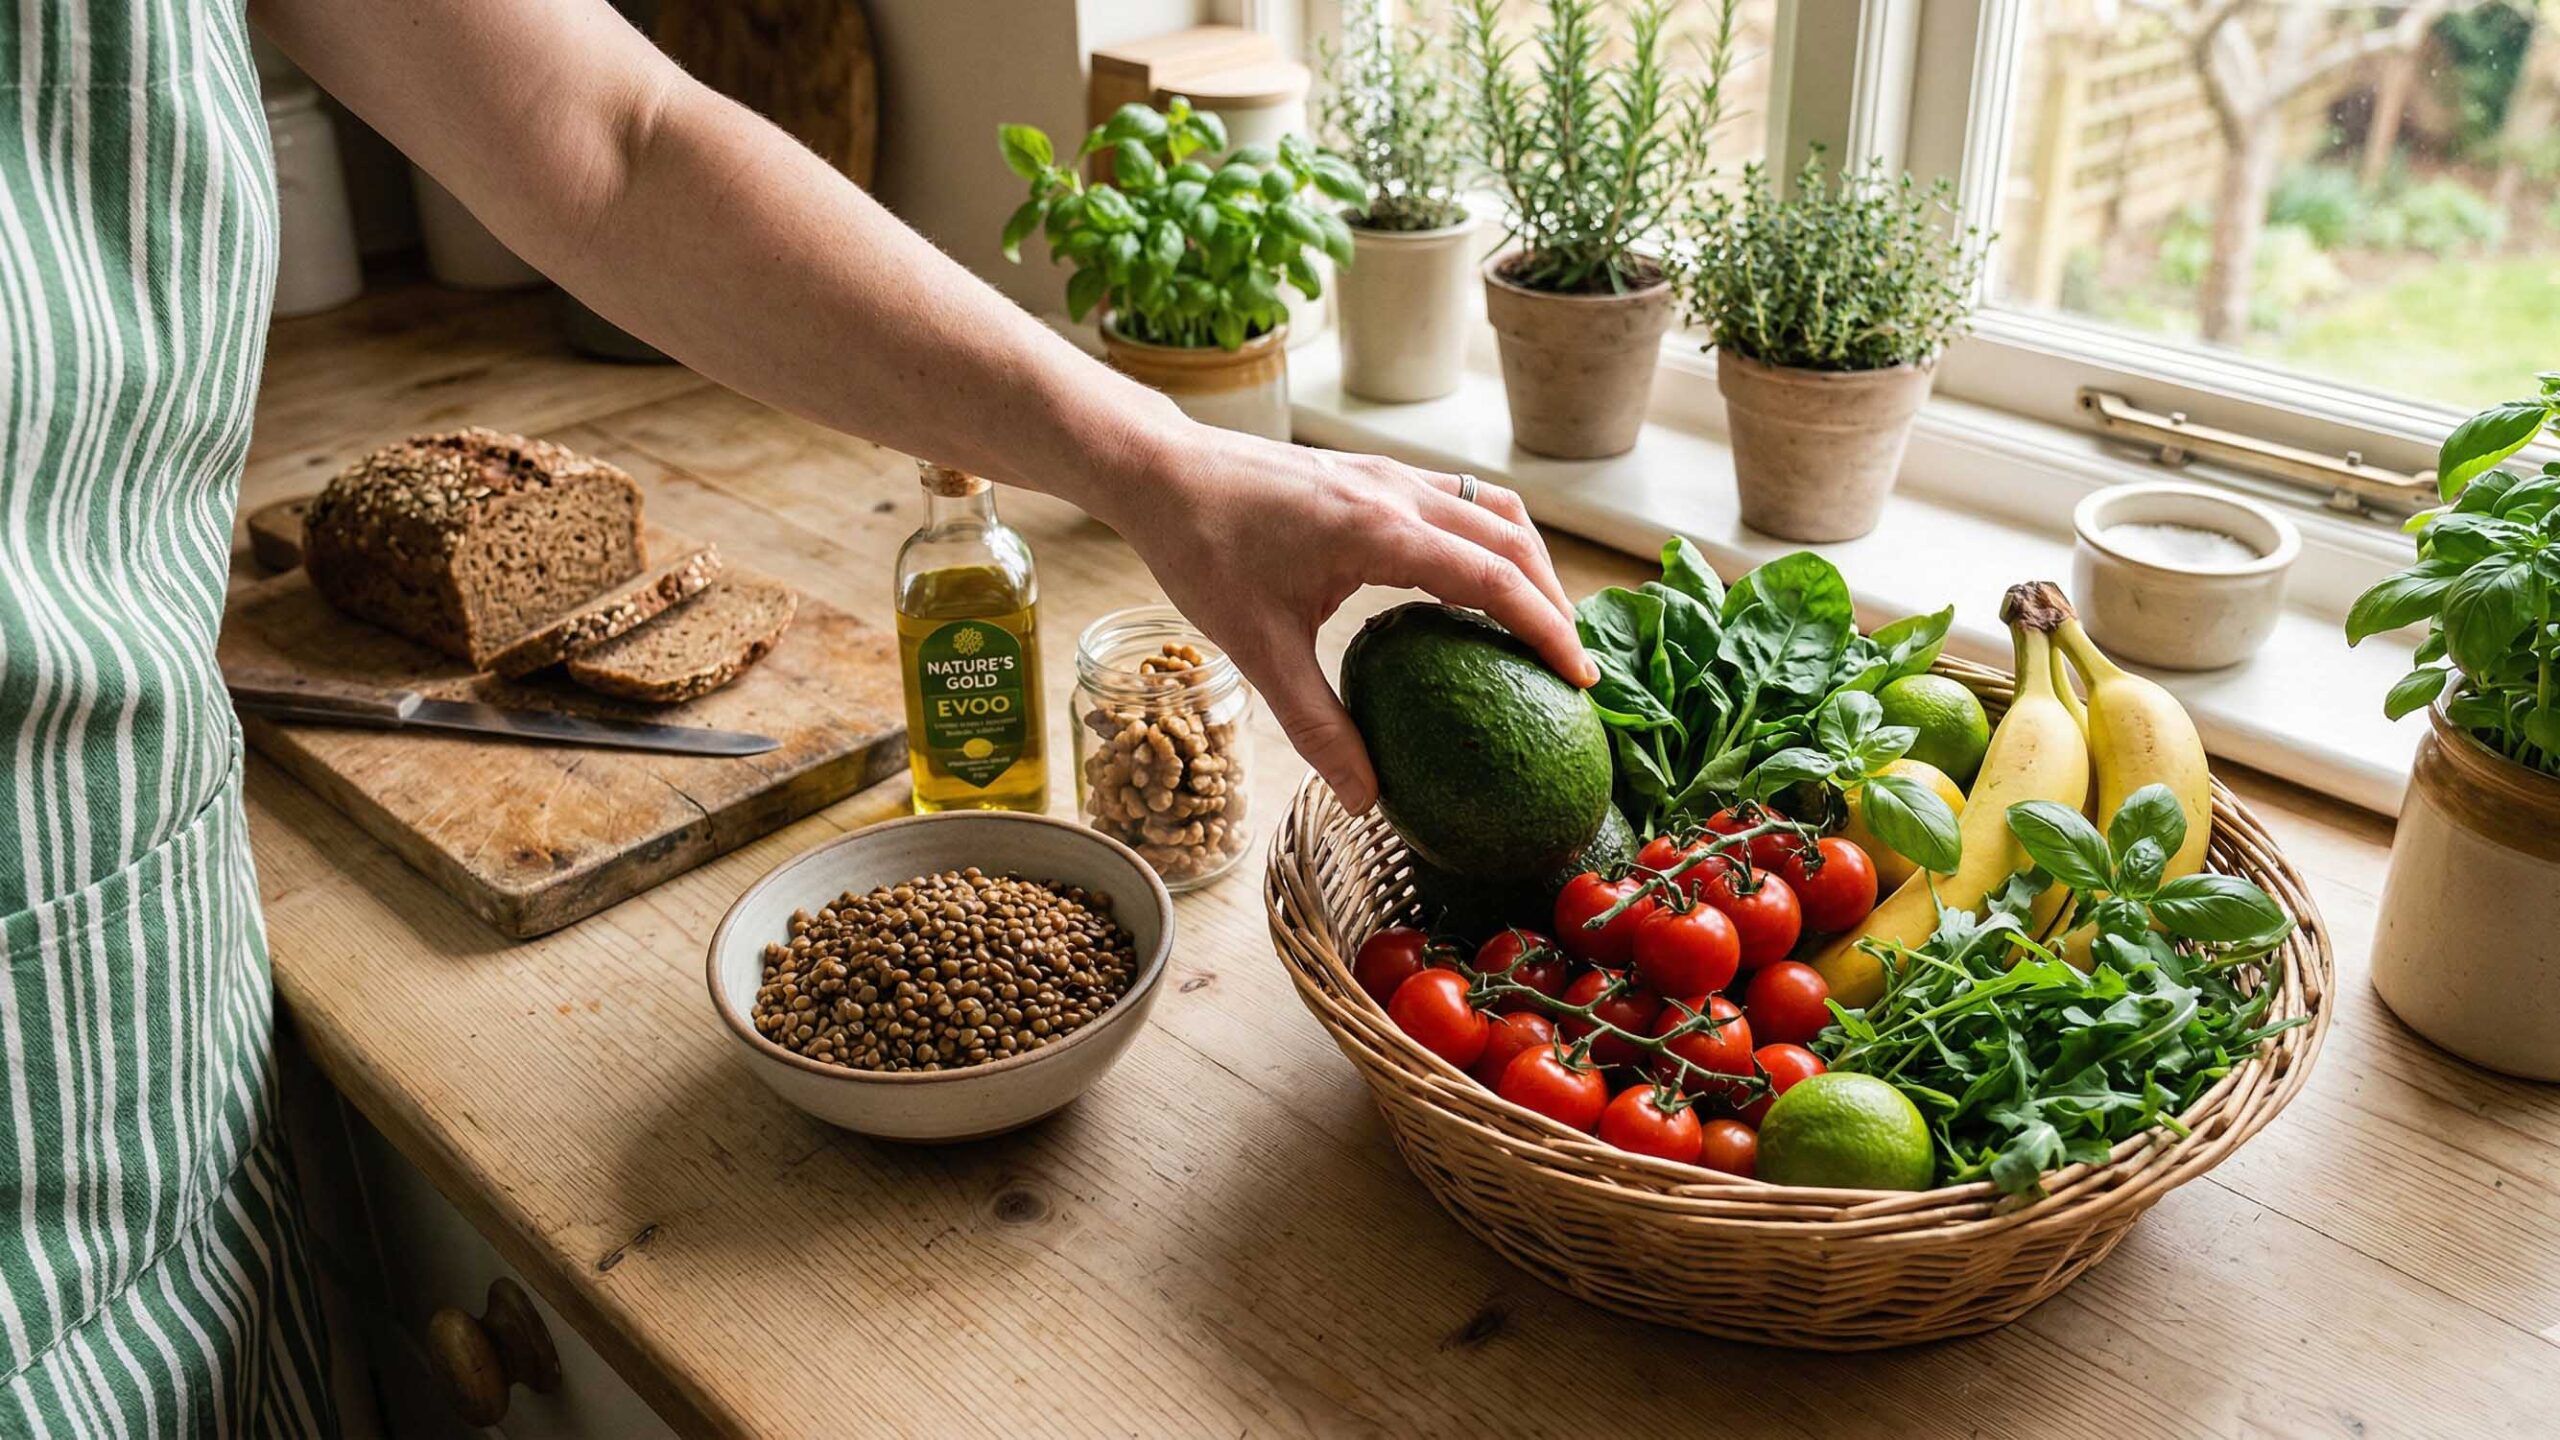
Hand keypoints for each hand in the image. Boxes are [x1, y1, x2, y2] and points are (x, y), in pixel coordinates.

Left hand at [1098, 420, 1594, 812]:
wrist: (1162, 472)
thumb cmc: (1202, 551)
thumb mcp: (1257, 649)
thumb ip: (1316, 725)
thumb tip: (1365, 797)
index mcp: (1378, 529)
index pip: (1491, 576)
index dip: (1545, 628)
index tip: (1578, 679)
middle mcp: (1397, 491)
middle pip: (1511, 537)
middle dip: (1553, 600)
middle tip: (1572, 668)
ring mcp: (1388, 475)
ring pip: (1491, 508)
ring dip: (1526, 563)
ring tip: (1540, 626)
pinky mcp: (1375, 474)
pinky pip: (1458, 502)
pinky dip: (1488, 544)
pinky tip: (1475, 592)